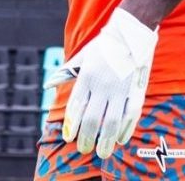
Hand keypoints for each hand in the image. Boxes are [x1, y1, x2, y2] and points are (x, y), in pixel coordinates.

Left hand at [44, 8, 157, 158]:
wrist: (132, 32)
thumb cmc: (105, 45)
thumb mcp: (83, 56)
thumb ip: (67, 72)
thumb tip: (48, 84)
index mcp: (87, 76)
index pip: (75, 108)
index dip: (71, 126)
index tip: (69, 138)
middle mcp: (102, 85)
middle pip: (91, 120)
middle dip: (86, 139)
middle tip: (83, 149)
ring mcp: (120, 89)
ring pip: (110, 124)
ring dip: (105, 142)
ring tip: (102, 153)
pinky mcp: (136, 91)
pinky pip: (130, 117)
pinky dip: (124, 131)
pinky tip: (119, 139)